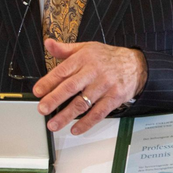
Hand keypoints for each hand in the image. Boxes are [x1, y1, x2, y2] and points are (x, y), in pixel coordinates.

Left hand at [33, 39, 147, 134]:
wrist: (135, 65)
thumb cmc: (107, 57)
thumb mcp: (86, 48)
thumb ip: (65, 49)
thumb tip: (48, 43)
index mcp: (84, 58)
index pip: (63, 71)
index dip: (49, 82)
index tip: (37, 91)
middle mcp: (94, 71)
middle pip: (71, 87)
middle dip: (55, 99)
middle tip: (42, 109)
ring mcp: (105, 86)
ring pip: (83, 103)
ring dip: (67, 115)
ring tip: (53, 124)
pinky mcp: (114, 98)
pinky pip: (98, 113)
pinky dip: (86, 123)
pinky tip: (76, 129)